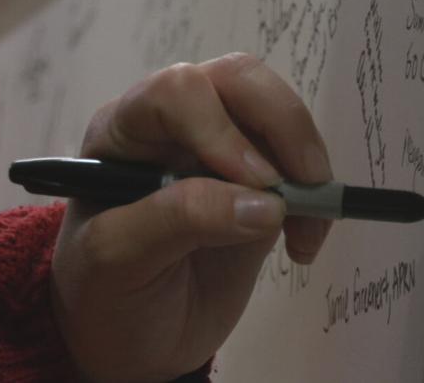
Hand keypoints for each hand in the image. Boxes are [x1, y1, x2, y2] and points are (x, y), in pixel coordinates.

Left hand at [50, 54, 332, 381]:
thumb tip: (268, 203)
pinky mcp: (259, 184)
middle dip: (283, 126)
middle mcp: (176, 127)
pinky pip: (301, 166)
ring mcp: (222, 150)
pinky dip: (318, 201)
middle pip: (239, 80)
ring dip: (308, 165)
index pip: (178, 92)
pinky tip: (303, 245)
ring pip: (278, 114)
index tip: (254, 183)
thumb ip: (179, 220)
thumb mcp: (118, 260)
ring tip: (306, 231)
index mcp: (126, 131)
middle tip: (305, 187)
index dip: (221, 127)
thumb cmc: (105, 296)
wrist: (131, 343)